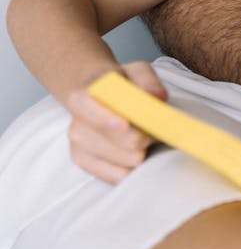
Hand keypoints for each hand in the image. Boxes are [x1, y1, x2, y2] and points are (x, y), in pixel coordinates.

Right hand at [66, 61, 166, 183]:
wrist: (99, 97)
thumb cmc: (120, 85)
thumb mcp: (136, 71)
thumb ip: (148, 81)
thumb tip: (156, 96)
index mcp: (81, 97)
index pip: (88, 110)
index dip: (107, 120)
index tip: (125, 123)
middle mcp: (76, 126)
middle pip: (120, 142)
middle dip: (144, 134)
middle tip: (152, 125)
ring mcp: (79, 149)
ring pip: (126, 162)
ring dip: (143, 150)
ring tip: (143, 135)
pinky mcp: (88, 167)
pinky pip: (120, 177)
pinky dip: (134, 166)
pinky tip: (135, 152)